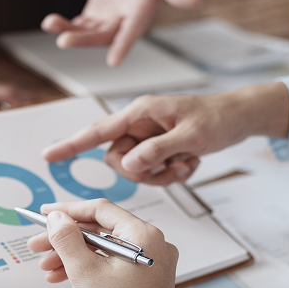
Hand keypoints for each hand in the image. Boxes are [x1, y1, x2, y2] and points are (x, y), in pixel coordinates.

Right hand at [27, 199, 178, 287]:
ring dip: (73, 255)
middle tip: (38, 245)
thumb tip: (56, 217)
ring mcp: (149, 260)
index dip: (67, 211)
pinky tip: (64, 277)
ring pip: (104, 248)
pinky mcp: (145, 277)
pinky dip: (89, 267)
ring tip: (46, 267)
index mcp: (142, 234)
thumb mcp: (85, 272)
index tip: (45, 213)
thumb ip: (67, 239)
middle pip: (100, 229)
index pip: (99, 210)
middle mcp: (151, 243)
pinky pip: (113, 263)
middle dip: (65, 239)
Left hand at [41, 0, 200, 66]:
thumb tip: (195, 1)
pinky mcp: (96, 14)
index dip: (123, 45)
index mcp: (141, 14)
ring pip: (86, 32)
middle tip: (64, 40)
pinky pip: (78, 24)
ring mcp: (108, 20)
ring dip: (68, 32)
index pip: (132, 32)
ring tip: (51, 24)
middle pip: (102, 36)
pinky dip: (64, 24)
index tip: (114, 60)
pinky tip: (50, 23)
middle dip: (83, 39)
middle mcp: (123, 22)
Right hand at [42, 84, 288, 185]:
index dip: (72, 144)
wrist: (239, 118)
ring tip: (186, 162)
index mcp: (140, 113)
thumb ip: (156, 152)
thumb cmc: (217, 118)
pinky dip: (171, 174)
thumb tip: (129, 166)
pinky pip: (151, 173)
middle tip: (171, 167)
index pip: (98, 131)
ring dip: (160, 175)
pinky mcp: (158, 150)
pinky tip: (190, 161)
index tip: (49, 155)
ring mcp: (148, 139)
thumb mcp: (189, 137)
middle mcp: (139, 125)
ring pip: (135, 170)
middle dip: (142, 172)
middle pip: (117, 160)